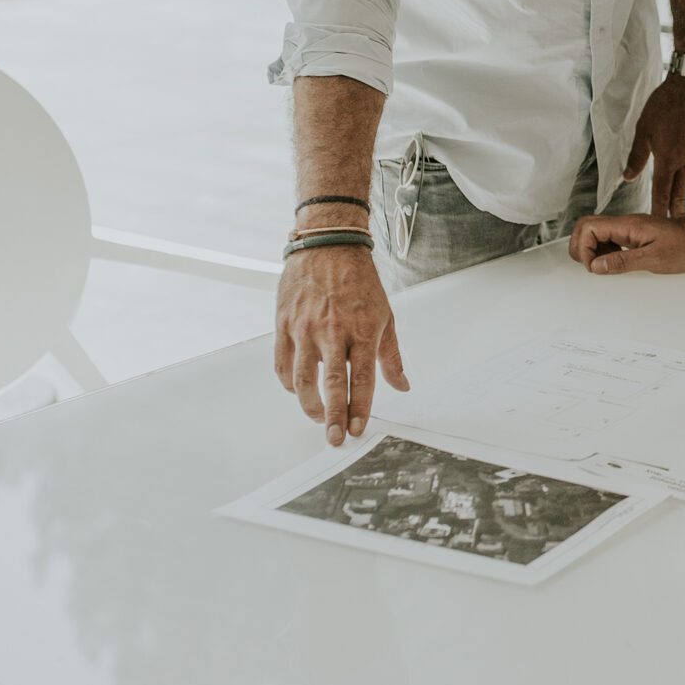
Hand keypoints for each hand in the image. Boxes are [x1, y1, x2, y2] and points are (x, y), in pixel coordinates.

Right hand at [274, 245, 409, 443]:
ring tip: (318, 418)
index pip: (363, 377)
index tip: (357, 429)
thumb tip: (402, 385)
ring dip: (309, 405)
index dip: (360, 407)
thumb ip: (391, 355)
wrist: (329, 245)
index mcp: (363, 328)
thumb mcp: (385, 314)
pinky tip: (298, 392)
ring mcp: (306, 327)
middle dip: (333, 416)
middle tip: (334, 439)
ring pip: (302, 379)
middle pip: (332, 383)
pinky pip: (282, 363)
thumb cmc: (359, 280)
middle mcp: (334, 330)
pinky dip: (289, 384)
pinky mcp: (285, 323)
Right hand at [568, 212, 684, 274]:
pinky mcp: (632, 235)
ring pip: (595, 233)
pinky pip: (608, 240)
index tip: (595, 267)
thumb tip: (596, 266)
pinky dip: (604, 253)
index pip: (589, 227)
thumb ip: (623, 262)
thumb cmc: (683, 248)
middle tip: (594, 268)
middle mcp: (624, 224)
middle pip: (586, 226)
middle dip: (581, 248)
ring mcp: (627, 229)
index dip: (584, 248)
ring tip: (606, 268)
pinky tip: (615, 264)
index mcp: (627, 226)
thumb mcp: (654, 259)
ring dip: (592, 252)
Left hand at [622, 72, 684, 217]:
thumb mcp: (643, 129)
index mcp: (667, 160)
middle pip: (679, 195)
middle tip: (675, 231)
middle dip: (675, 214)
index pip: (661, 193)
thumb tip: (628, 176)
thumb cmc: (665, 105)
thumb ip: (637, 155)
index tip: (658, 227)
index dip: (658, 211)